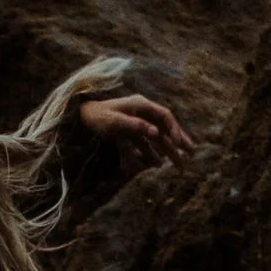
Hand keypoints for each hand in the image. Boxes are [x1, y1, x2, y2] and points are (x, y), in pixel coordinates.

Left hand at [75, 91, 194, 166]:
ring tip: (179, 164)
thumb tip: (155, 132)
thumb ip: (135, 126)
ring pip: (157, 137)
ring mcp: (136, 122)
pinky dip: (152, 153)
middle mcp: (141, 112)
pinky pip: (145, 144)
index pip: (164, 116)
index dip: (174, 129)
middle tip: (192, 152)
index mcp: (140, 105)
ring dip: (168, 150)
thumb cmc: (96, 117)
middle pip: (165, 126)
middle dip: (178, 140)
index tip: (179, 144)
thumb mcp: (115, 122)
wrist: (79, 118)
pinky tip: (158, 165)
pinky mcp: (129, 132)